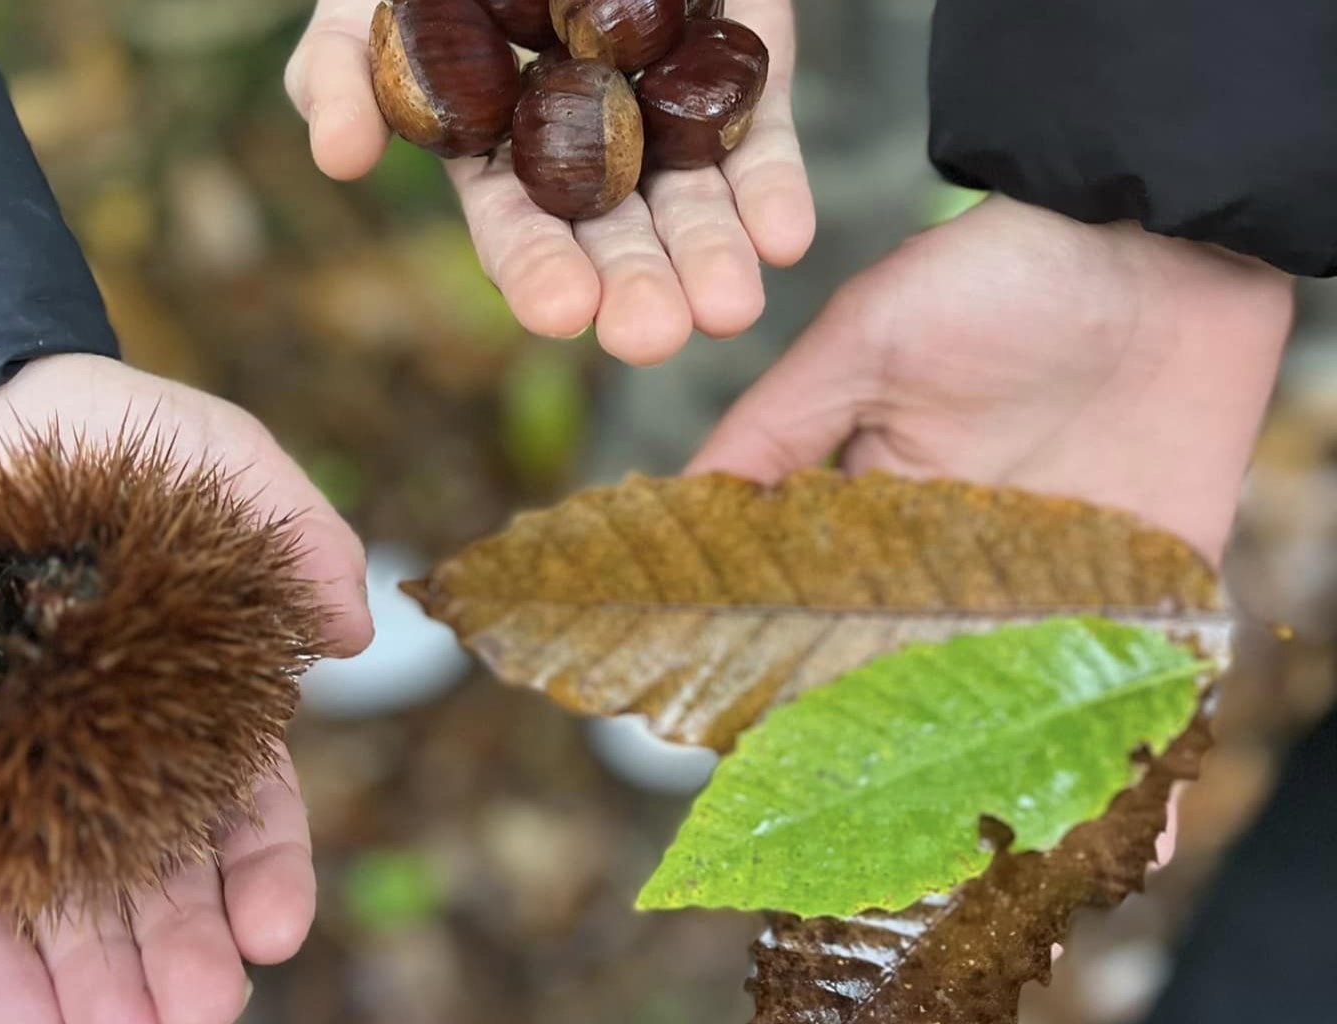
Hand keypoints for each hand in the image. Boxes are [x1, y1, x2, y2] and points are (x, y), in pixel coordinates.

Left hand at [0, 355, 372, 1023]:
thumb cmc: (91, 423)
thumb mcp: (215, 457)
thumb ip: (293, 530)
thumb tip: (360, 629)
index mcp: (192, 686)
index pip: (243, 800)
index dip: (263, 870)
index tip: (274, 932)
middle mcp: (107, 740)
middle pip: (156, 868)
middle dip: (181, 947)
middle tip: (199, 1011)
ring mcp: (10, 760)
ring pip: (61, 892)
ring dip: (96, 975)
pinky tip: (30, 1023)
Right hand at [284, 0, 814, 364]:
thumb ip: (340, 71)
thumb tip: (338, 157)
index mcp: (499, 155)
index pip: (520, 230)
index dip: (537, 271)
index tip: (559, 311)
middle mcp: (588, 152)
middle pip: (617, 237)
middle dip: (635, 288)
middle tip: (652, 335)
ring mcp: (667, 115)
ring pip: (696, 204)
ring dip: (712, 258)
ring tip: (728, 309)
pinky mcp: (741, 72)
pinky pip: (762, 139)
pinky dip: (774, 191)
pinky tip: (784, 239)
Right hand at [688, 193, 1295, 883]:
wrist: (1149, 237)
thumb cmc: (991, 277)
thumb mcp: (860, 344)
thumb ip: (775, 432)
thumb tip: (684, 515)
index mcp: (878, 517)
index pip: (819, 624)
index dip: (788, 695)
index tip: (756, 772)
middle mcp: (958, 569)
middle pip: (914, 686)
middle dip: (892, 767)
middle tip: (866, 857)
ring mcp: (1055, 586)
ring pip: (1016, 706)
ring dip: (1002, 785)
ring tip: (977, 879)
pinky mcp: (1150, 589)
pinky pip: (1141, 692)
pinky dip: (1138, 764)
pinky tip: (1123, 837)